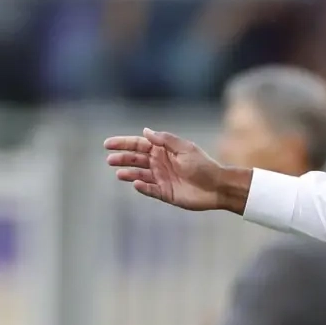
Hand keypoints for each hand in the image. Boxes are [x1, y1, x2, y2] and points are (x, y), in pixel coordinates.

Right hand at [105, 128, 227, 210]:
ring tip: (120, 173)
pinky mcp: (165, 193)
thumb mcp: (185, 148)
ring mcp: (162, 178)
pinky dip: (142, 187)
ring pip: (139, 175)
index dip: (123, 143)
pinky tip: (136, 183)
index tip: (108, 144)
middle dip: (122, 158)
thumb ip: (165, 140)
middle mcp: (160, 164)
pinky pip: (149, 190)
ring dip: (129, 173)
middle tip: (110, 160)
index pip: (139, 145)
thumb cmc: (203, 165)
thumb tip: (145, 131)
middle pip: (136, 159)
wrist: (217, 186)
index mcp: (164, 150)